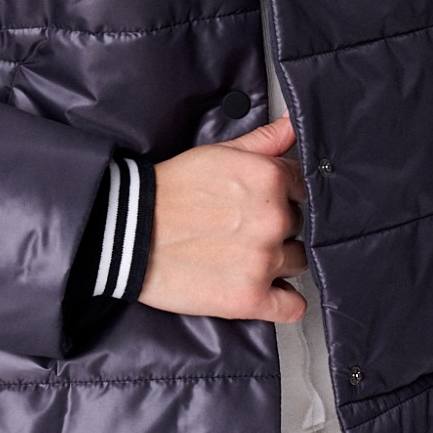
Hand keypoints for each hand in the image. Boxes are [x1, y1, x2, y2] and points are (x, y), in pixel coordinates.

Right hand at [138, 114, 309, 323]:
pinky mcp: (250, 298)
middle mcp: (273, 219)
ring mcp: (263, 261)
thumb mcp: (218, 153)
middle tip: (244, 230)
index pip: (303, 188)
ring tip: (244, 257)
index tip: (264, 204)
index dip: (283, 196)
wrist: (129, 231)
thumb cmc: (170, 191)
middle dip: (277, 228)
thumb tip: (293, 125)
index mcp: (269, 179)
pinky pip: (291, 307)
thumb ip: (263, 140)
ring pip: (297, 263)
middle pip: (299, 226)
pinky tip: (268, 292)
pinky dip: (284, 302)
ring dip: (278, 262)